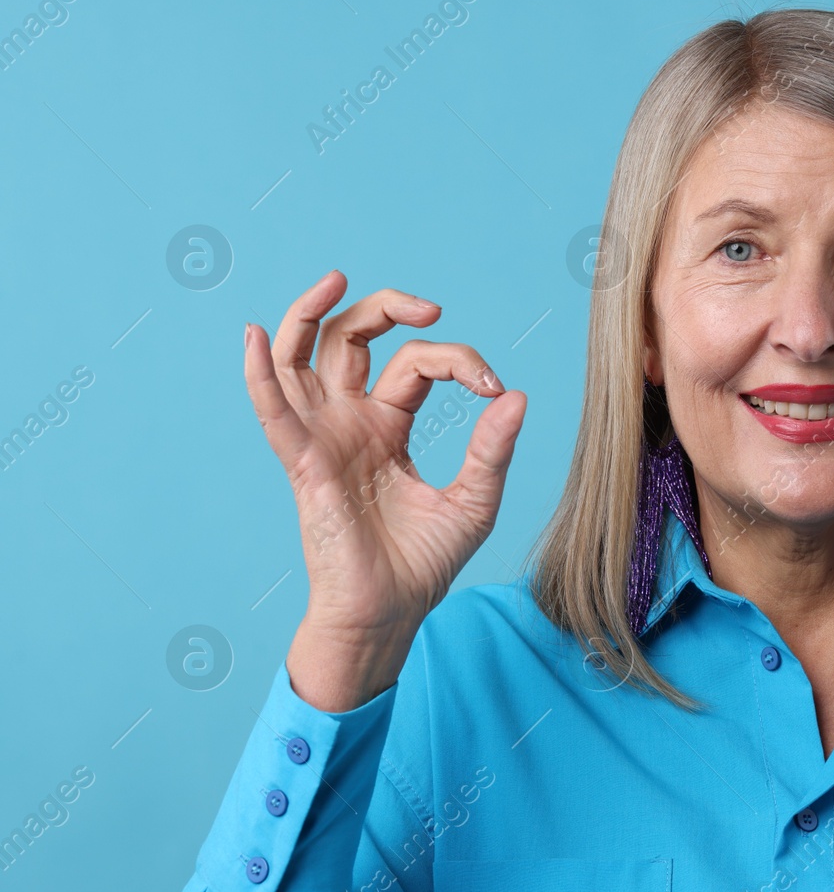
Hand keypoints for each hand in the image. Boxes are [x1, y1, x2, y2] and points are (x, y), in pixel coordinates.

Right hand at [243, 270, 526, 710]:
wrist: (391, 614)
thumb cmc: (424, 563)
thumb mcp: (473, 500)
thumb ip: (492, 449)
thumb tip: (516, 397)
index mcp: (388, 426)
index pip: (415, 365)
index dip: (456, 361)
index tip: (492, 387)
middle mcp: (349, 423)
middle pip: (350, 340)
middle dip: (385, 309)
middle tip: (429, 308)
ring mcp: (322, 439)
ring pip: (300, 358)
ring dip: (310, 313)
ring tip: (336, 277)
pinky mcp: (304, 463)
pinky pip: (273, 412)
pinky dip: (260, 372)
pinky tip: (258, 336)